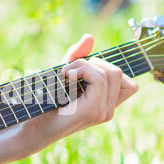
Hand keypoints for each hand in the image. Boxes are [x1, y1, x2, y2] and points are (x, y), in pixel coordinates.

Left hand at [12, 34, 137, 152]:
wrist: (32, 126)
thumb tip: (89, 37)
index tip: (85, 70)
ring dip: (84, 65)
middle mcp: (109, 111)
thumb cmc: (47, 101)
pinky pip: (98, 78)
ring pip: (110, 73)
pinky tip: (65, 76)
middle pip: (118, 72)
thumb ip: (79, 56)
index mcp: (107, 106)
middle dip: (93, 62)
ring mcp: (102, 113)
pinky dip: (81, 69)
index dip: (110, 69)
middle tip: (69, 70)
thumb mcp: (66, 73)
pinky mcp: (92, 111)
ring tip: (65, 74)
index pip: (131, 85)